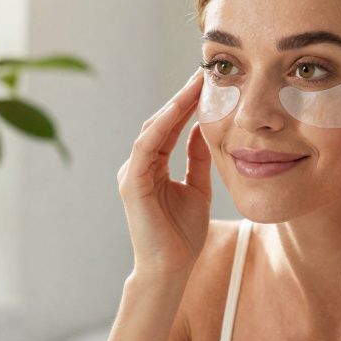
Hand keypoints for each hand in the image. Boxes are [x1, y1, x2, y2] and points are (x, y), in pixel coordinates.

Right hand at [117, 70, 211, 278]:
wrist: (171, 268)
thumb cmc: (182, 235)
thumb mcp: (198, 189)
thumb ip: (197, 160)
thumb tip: (204, 128)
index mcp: (153, 167)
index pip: (170, 127)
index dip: (188, 104)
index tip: (208, 82)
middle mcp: (139, 166)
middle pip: (160, 122)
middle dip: (181, 97)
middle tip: (203, 72)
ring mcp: (132, 173)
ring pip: (151, 129)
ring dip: (173, 105)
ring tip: (194, 84)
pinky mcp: (132, 183)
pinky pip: (145, 147)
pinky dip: (161, 127)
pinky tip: (178, 110)